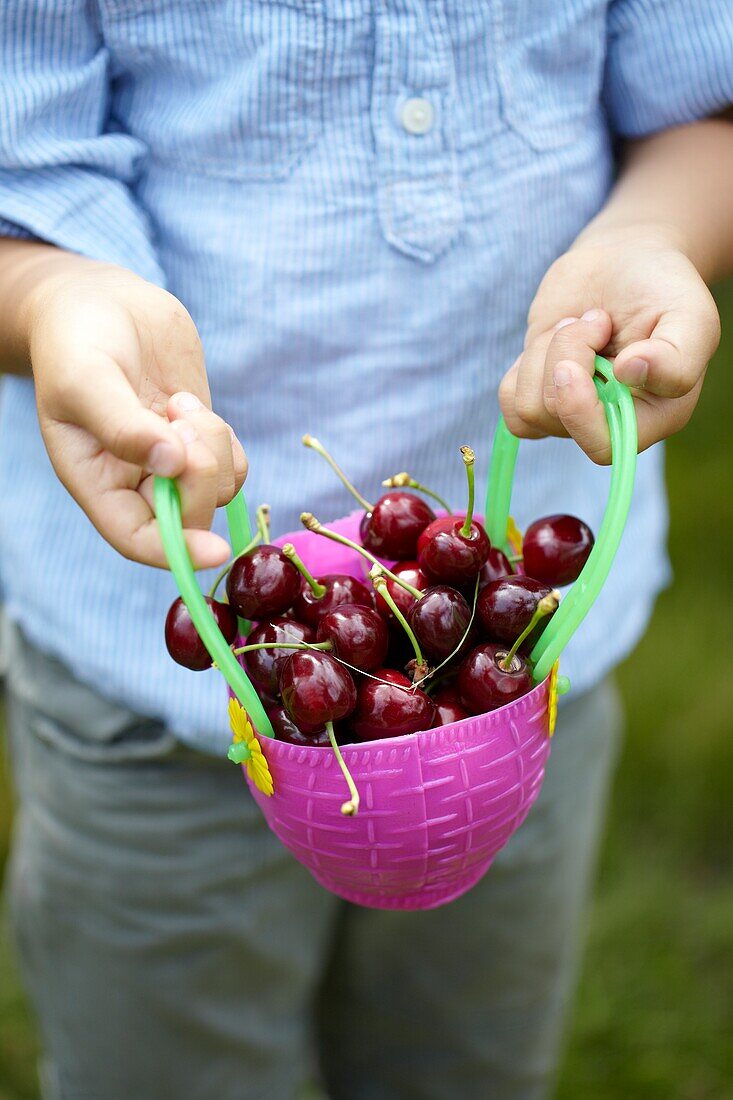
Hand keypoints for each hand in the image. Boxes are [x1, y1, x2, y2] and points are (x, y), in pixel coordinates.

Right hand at [27, 258, 246, 566]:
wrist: (101, 304)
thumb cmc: (77, 341)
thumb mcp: (85, 379)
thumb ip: (123, 425)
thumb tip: (171, 465)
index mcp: (96, 482)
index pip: (136, 539)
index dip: (175, 552)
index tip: (214, 550)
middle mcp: (134, 484)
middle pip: (187, 517)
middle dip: (198, 474)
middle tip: (178, 416)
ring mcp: (172, 466)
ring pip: (218, 489)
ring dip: (212, 446)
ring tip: (176, 402)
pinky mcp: (201, 443)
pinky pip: (234, 468)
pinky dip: (227, 443)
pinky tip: (194, 407)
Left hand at [499, 225, 720, 462]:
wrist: (625, 261)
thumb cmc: (663, 288)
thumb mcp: (692, 314)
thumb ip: (676, 357)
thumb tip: (630, 373)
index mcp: (655, 417)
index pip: (603, 447)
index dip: (581, 408)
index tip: (588, 357)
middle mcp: (610, 422)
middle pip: (559, 416)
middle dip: (567, 356)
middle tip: (595, 319)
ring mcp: (571, 411)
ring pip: (530, 406)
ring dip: (549, 350)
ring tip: (580, 322)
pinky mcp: (539, 393)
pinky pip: (510, 401)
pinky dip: (524, 363)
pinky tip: (555, 338)